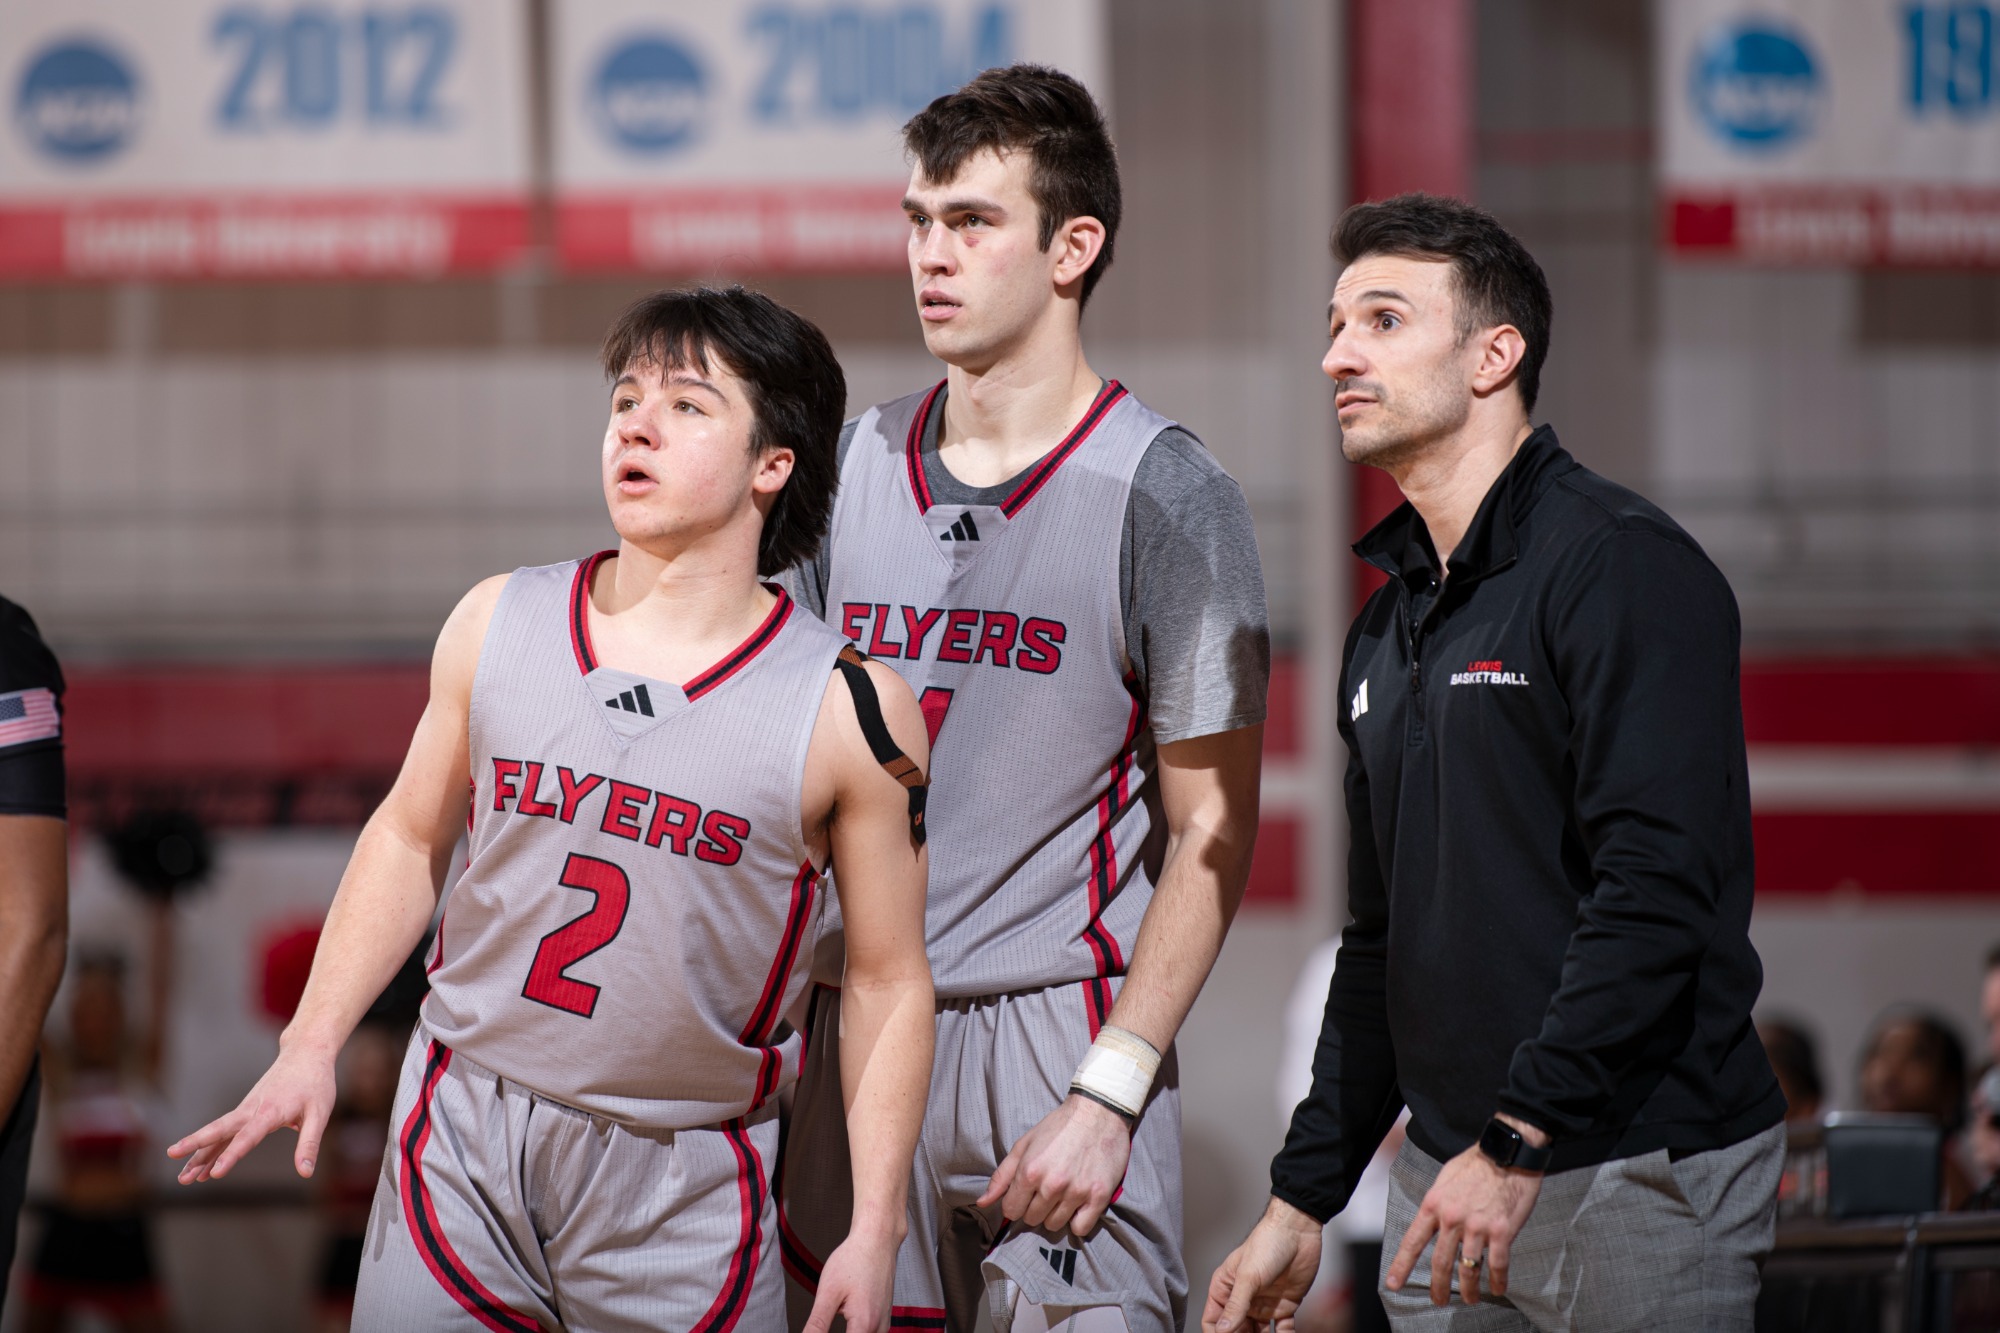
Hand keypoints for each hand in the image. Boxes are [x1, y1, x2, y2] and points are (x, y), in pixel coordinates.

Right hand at [167, 1040, 337, 1182]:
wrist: (305, 1053)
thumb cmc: (316, 1083)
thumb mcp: (320, 1113)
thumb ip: (310, 1143)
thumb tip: (305, 1172)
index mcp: (271, 1111)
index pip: (247, 1137)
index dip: (231, 1155)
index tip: (216, 1174)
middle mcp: (252, 1109)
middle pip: (219, 1131)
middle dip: (196, 1150)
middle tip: (178, 1169)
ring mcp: (246, 1109)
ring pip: (217, 1133)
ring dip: (199, 1154)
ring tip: (183, 1179)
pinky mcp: (246, 1110)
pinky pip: (225, 1131)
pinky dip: (211, 1148)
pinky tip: (200, 1167)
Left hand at [802, 1225, 900, 1332]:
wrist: (877, 1239)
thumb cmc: (854, 1260)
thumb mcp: (829, 1292)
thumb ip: (817, 1324)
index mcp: (864, 1325)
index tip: (816, 1330)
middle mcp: (879, 1329)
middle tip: (822, 1322)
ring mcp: (884, 1324)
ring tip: (832, 1318)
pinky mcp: (884, 1319)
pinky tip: (845, 1324)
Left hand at [978, 1093, 1130, 1235]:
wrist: (1098, 1112)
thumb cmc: (1058, 1127)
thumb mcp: (1024, 1145)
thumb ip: (1001, 1176)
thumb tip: (982, 1203)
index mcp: (1029, 1172)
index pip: (1011, 1211)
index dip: (1016, 1203)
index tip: (1026, 1194)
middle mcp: (1052, 1185)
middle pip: (1032, 1219)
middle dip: (1035, 1207)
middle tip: (1046, 1190)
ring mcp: (1076, 1192)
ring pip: (1055, 1225)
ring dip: (1055, 1214)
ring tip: (1063, 1194)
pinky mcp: (1098, 1197)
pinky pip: (1080, 1228)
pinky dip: (1077, 1220)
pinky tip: (1078, 1204)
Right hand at [1204, 1196, 1322, 1332]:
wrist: (1298, 1232)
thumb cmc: (1268, 1243)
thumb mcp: (1248, 1276)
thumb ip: (1236, 1305)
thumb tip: (1222, 1330)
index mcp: (1226, 1289)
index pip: (1213, 1321)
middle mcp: (1243, 1300)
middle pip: (1236, 1331)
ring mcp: (1263, 1304)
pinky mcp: (1284, 1306)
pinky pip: (1282, 1330)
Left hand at [1384, 1136, 1541, 1305]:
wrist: (1507, 1153)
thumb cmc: (1475, 1164)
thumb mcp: (1445, 1179)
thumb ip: (1437, 1202)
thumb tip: (1433, 1219)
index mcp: (1434, 1204)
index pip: (1413, 1241)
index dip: (1401, 1265)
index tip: (1393, 1284)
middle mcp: (1452, 1218)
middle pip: (1440, 1262)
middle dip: (1438, 1287)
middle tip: (1439, 1300)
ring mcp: (1477, 1226)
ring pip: (1468, 1269)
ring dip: (1468, 1290)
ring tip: (1469, 1299)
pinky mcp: (1502, 1231)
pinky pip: (1498, 1264)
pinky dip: (1498, 1280)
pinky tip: (1497, 1288)